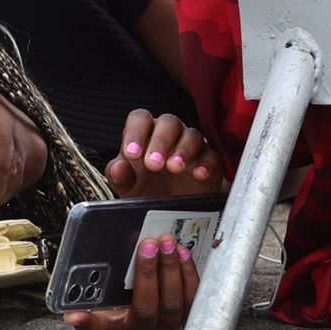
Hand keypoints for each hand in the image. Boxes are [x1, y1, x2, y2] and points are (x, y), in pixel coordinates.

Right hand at [64, 234, 199, 329]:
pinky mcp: (192, 319)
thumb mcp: (107, 310)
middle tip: (149, 246)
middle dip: (150, 273)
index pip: (100, 328)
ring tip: (169, 244)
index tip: (74, 315)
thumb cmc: (128, 312)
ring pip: (176, 301)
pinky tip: (183, 254)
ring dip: (174, 269)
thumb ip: (91, 306)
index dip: (87, 322)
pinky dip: (189, 273)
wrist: (156, 325)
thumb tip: (71, 312)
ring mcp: (173, 328)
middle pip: (149, 307)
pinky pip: (194, 297)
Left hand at [106, 109, 226, 197]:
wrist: (174, 211)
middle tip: (153, 164)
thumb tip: (117, 168)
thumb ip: (119, 175)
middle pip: (168, 122)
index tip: (131, 154)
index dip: (135, 132)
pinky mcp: (210, 161)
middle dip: (160, 142)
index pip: (140, 118)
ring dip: (183, 150)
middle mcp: (169, 135)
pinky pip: (212, 155)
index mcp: (145, 134)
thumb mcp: (129, 186)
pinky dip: (206, 163)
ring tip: (174, 168)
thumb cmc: (148, 189)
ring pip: (192, 135)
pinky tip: (198, 175)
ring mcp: (191, 146)